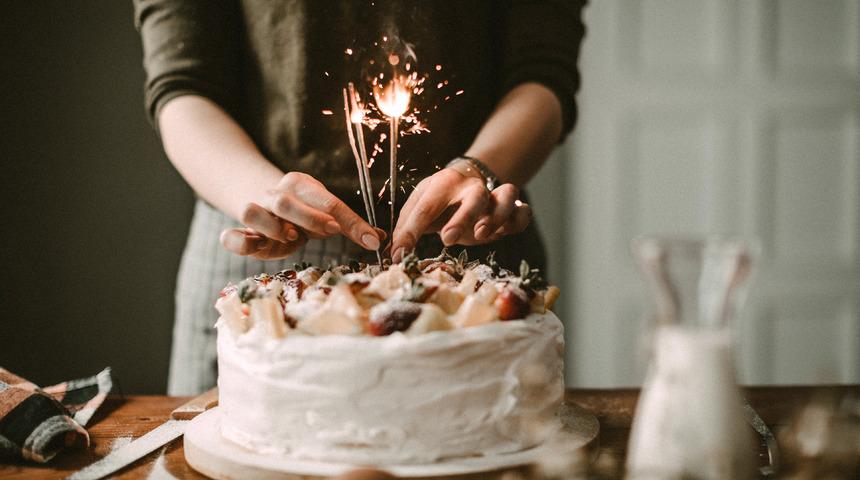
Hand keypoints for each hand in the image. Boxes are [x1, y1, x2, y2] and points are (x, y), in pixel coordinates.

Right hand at [220, 172, 381, 258]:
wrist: (267, 206)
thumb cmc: (305, 214)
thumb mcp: (327, 216)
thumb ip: (350, 226)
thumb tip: (381, 239)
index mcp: (300, 185)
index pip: (327, 201)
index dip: (349, 220)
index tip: (369, 239)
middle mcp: (274, 195)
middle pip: (284, 201)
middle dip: (309, 217)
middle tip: (330, 231)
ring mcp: (255, 212)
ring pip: (251, 211)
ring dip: (271, 226)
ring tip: (290, 237)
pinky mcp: (241, 234)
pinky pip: (230, 236)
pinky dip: (238, 242)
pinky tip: (254, 247)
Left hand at [391, 168, 530, 260]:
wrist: (467, 181)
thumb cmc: (440, 200)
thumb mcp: (419, 207)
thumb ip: (406, 228)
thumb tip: (394, 254)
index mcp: (443, 183)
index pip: (425, 207)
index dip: (410, 232)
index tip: (399, 254)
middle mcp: (471, 187)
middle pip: (474, 196)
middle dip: (463, 218)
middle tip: (447, 239)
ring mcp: (494, 196)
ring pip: (507, 194)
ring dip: (497, 216)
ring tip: (482, 235)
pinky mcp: (511, 209)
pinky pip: (523, 210)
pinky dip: (519, 220)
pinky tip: (506, 232)